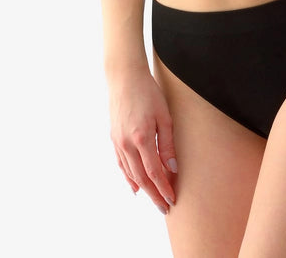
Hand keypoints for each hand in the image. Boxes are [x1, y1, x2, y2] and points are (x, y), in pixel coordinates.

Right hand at [108, 68, 177, 214]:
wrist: (124, 78)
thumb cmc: (149, 93)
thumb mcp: (164, 116)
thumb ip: (168, 143)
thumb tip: (171, 168)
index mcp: (141, 137)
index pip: (154, 171)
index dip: (163, 187)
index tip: (172, 199)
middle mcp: (126, 143)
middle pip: (141, 177)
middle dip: (154, 194)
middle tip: (165, 207)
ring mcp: (117, 142)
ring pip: (130, 173)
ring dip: (143, 188)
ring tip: (154, 199)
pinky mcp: (113, 138)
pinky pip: (121, 164)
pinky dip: (129, 177)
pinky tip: (135, 186)